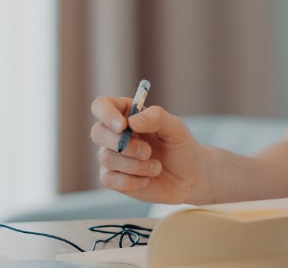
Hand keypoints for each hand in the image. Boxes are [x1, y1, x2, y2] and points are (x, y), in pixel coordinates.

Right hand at [90, 96, 208, 203]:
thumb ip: (156, 118)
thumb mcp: (176, 128)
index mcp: (128, 114)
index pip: (102, 106)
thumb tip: (131, 122)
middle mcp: (116, 134)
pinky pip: (108, 179)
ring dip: (135, 165)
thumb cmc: (182, 147)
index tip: (123, 126)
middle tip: (147, 152)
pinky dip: (130, 181)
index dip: (107, 114)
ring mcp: (113, 156)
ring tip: (157, 167)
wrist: (189, 178)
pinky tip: (147, 180)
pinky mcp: (114, 178)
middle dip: (123, 144)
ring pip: (106, 158)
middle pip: (97, 132)